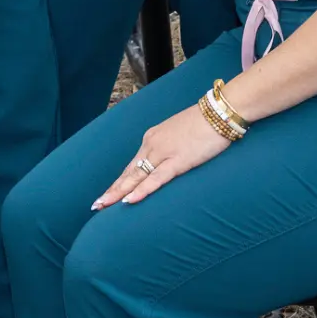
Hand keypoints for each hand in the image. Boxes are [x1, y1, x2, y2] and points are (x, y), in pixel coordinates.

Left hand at [93, 99, 230, 208]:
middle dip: (112, 190)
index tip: (107, 194)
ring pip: (136, 177)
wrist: (219, 111)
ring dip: (119, 192)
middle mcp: (153, 145)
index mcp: (153, 138)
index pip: (132, 165)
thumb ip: (170, 148)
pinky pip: (156, 179)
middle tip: (96, 205)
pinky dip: (142, 190)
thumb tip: (166, 162)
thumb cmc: (204, 123)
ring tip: (104, 206)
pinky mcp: (178, 160)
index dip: (119, 181)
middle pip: (129, 173)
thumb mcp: (181, 135)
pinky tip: (129, 200)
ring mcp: (163, 153)